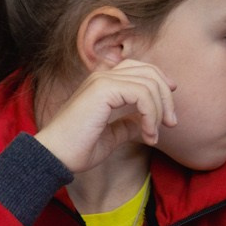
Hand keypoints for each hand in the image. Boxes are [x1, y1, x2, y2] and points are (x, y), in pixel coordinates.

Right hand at [33, 59, 176, 174]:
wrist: (55, 156)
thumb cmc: (77, 148)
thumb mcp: (111, 135)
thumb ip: (128, 124)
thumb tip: (146, 123)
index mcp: (101, 83)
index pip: (139, 69)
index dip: (159, 83)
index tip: (168, 110)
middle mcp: (101, 76)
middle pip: (149, 71)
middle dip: (166, 98)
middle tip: (171, 124)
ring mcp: (101, 80)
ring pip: (149, 83)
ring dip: (160, 110)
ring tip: (155, 134)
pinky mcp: (103, 89)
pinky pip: (142, 94)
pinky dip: (151, 115)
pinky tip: (148, 134)